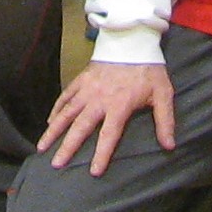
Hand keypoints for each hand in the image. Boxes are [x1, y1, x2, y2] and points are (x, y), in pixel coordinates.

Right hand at [40, 59, 175, 174]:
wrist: (132, 39)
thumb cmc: (149, 68)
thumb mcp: (163, 93)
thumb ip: (165, 120)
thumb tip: (170, 146)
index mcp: (119, 105)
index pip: (108, 135)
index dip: (101, 154)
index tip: (93, 172)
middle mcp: (99, 99)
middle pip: (80, 127)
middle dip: (67, 146)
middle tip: (56, 164)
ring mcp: (87, 89)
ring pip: (66, 112)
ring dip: (53, 130)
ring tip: (42, 146)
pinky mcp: (81, 79)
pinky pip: (65, 96)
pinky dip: (56, 110)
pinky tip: (49, 122)